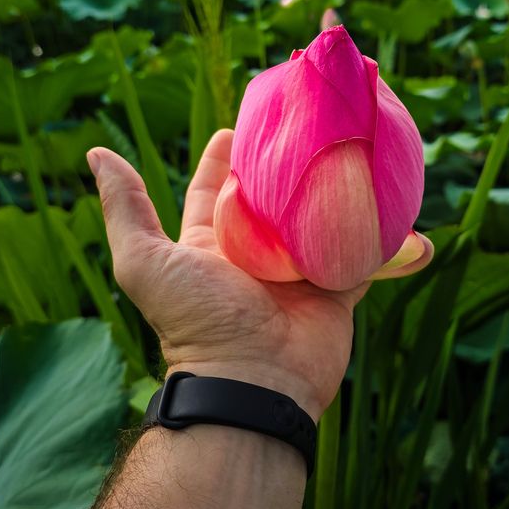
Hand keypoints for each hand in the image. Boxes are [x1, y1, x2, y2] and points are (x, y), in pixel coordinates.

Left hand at [88, 130, 433, 421]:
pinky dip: (390, 243)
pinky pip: (366, 258)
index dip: (227, 156)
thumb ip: (125, 209)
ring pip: (324, 221)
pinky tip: (411, 221)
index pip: (219, 189)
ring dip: (340, 192)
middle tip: (308, 125)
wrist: (252, 384)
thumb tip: (97, 155)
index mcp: (210, 245)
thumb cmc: (196, 323)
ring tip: (358, 153)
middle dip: (288, 163)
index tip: (243, 123)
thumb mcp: (146, 261)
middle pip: (275, 197)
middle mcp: (255, 255)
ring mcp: (298, 273)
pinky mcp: (337, 291)